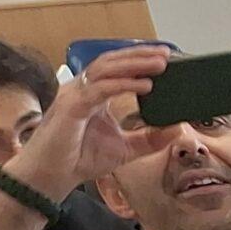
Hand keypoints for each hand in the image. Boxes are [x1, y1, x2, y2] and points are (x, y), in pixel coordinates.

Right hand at [3, 46, 173, 195]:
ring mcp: (76, 95)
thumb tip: (178, 129)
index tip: (164, 57)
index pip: (117, 68)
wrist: (52, 175)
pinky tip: (145, 86)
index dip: (138, 59)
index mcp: (94, 94)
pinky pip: (100, 90)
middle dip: (139, 55)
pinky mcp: (72, 107)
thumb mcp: (126, 148)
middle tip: (166, 53)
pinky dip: (123, 85)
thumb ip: (150, 139)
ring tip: (159, 64)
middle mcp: (83, 89)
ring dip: (134, 64)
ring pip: (105, 69)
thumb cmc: (80, 158)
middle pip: (112, 62)